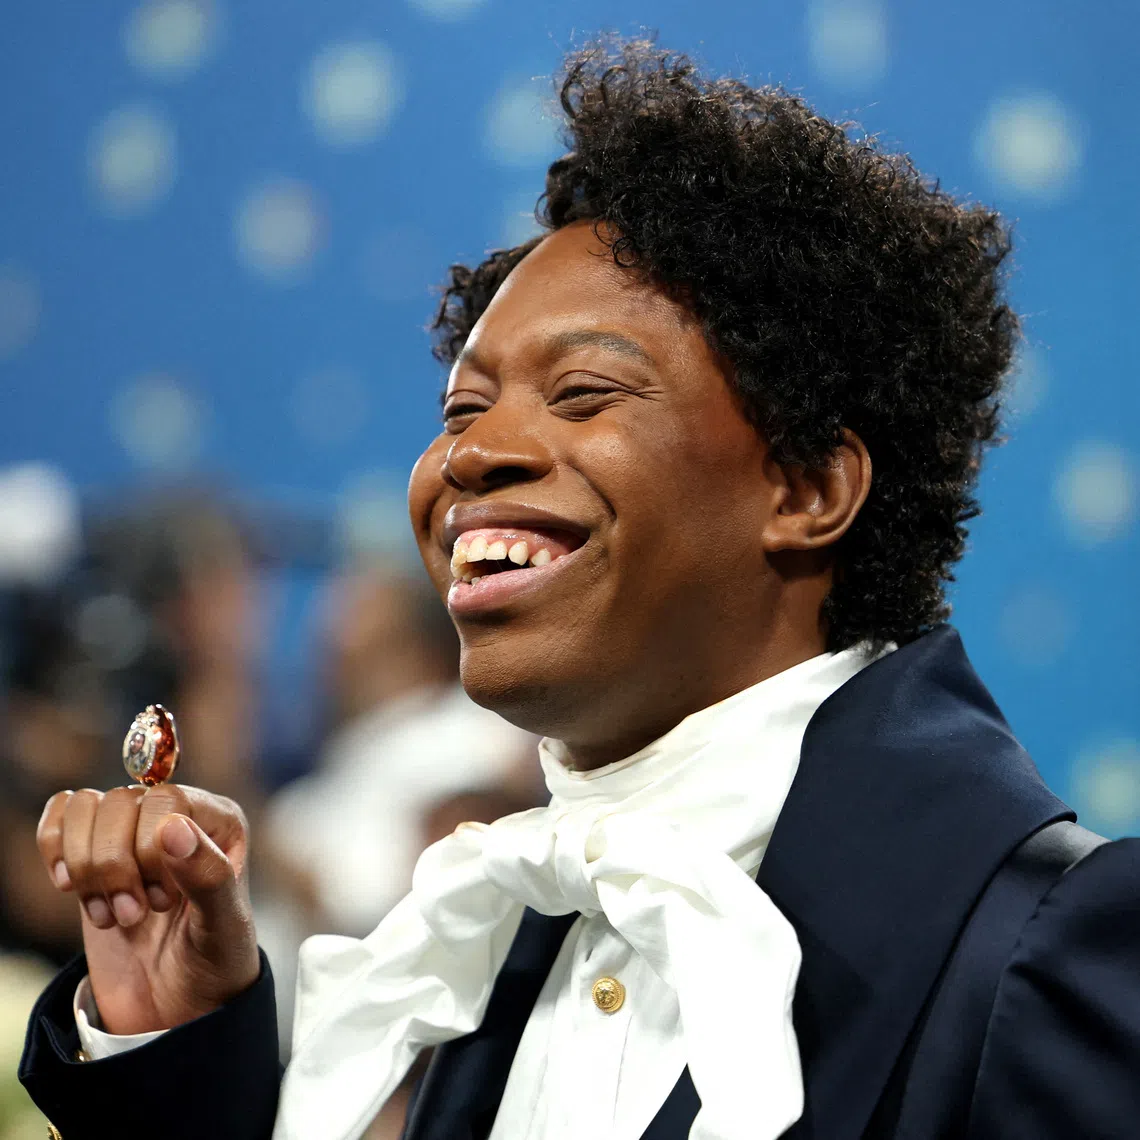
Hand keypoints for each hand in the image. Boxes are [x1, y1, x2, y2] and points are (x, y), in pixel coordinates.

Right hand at [36, 784, 259, 1034]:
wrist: (178, 1004)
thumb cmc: (214, 962)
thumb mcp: (223, 927)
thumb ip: (207, 876)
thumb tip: (173, 826)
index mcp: (219, 821)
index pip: (165, 799)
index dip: (150, 851)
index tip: (165, 902)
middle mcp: (177, 815)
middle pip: (119, 802)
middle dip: (116, 868)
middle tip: (135, 916)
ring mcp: (133, 830)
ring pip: (85, 807)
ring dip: (88, 870)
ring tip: (114, 913)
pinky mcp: (96, 849)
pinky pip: (62, 815)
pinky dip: (58, 854)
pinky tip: (76, 891)